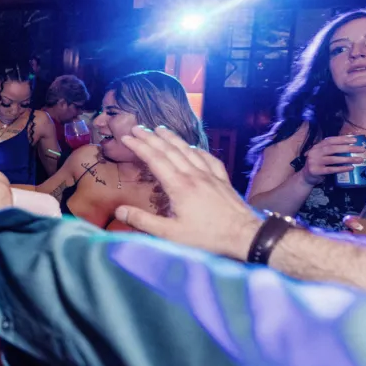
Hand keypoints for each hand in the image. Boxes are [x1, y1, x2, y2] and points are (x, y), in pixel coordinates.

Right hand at [115, 126, 262, 258]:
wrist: (245, 235)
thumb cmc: (207, 237)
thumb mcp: (171, 234)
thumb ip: (143, 221)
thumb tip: (119, 209)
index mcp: (179, 185)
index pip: (155, 159)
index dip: (139, 146)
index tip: (126, 137)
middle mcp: (193, 175)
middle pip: (170, 150)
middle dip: (151, 137)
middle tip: (137, 128)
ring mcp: (210, 175)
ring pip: (188, 150)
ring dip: (172, 138)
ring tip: (160, 129)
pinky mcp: (222, 180)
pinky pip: (208, 158)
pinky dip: (197, 149)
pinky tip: (193, 147)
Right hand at [301, 135, 364, 185]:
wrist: (306, 176)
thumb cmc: (318, 164)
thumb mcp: (322, 154)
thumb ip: (332, 150)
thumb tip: (351, 145)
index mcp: (317, 146)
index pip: (330, 140)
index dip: (342, 139)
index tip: (355, 140)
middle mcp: (314, 152)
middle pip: (332, 148)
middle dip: (348, 148)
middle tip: (361, 149)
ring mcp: (314, 161)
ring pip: (333, 159)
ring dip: (348, 159)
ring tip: (359, 160)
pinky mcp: (315, 171)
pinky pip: (331, 169)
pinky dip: (341, 168)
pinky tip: (350, 168)